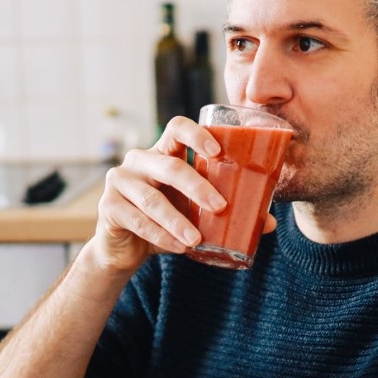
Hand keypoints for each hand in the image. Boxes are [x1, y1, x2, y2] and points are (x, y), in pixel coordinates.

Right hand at [90, 115, 224, 272]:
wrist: (126, 249)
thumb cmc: (166, 221)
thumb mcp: (194, 213)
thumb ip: (226, 212)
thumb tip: (269, 222)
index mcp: (163, 153)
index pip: (176, 128)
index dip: (196, 134)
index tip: (218, 151)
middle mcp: (139, 161)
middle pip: (170, 166)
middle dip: (197, 186)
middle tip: (220, 206)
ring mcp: (120, 181)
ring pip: (153, 199)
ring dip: (178, 220)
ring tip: (197, 239)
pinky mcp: (108, 207)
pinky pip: (138, 220)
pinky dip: (161, 236)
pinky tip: (178, 247)